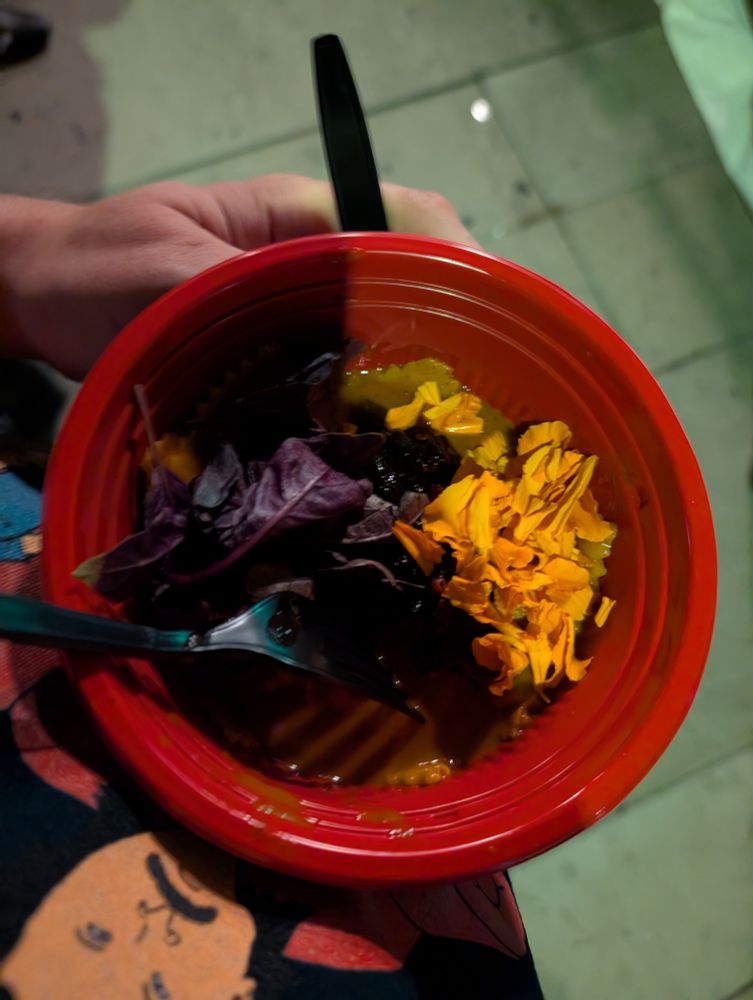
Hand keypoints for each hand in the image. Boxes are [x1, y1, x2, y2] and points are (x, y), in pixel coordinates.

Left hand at [0, 175, 476, 379]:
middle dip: (452, 323)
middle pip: (409, 275)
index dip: (457, 260)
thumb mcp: (175, 271)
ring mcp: (297, 305)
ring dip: (419, 365)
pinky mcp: (280, 349)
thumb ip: (257, 286)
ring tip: (452, 420)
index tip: (486, 315)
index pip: (406, 218)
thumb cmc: (98, 268)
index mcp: (296, 215)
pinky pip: (344, 365)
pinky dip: (371, 394)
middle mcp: (310, 258)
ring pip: (383, 325)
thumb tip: (345, 317)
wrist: (45, 296)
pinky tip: (385, 434)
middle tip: (482, 390)